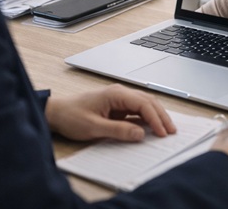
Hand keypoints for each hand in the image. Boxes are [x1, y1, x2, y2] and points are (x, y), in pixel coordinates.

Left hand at [45, 84, 176, 141]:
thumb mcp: (94, 127)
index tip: (163, 133)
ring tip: (166, 130)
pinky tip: (152, 127)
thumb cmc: (71, 117)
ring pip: (144, 105)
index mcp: (115, 94)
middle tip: (172, 132)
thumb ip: (118, 130)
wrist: (56, 113)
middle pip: (148, 102)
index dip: (155, 119)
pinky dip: (146, 118)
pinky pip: (136, 111)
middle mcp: (120, 93)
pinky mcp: (116, 106)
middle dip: (161, 116)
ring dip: (156, 116)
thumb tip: (140, 133)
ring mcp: (119, 99)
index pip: (143, 104)